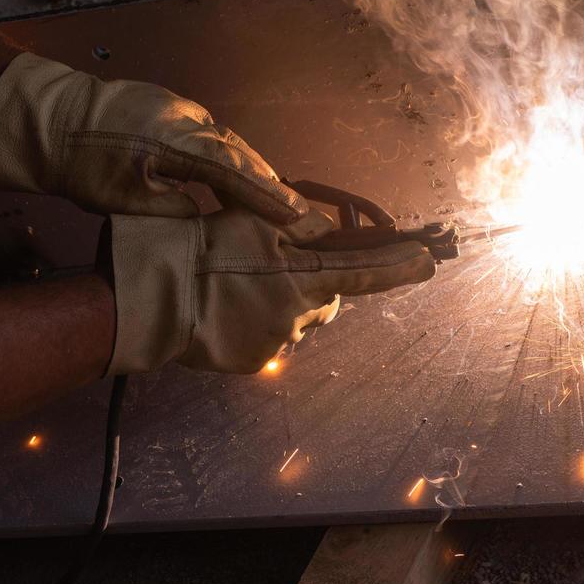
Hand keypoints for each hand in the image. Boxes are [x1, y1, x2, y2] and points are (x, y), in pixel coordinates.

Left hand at [0, 54, 318, 228]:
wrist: (44, 116)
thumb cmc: (78, 162)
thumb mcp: (119, 198)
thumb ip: (169, 210)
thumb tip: (206, 222)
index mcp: (175, 140)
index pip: (233, 172)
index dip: (268, 198)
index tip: (299, 219)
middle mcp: (185, 118)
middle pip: (239, 154)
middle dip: (272, 184)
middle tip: (305, 216)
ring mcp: (178, 108)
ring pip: (226, 143)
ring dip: (253, 171)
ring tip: (282, 201)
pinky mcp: (168, 106)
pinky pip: (210, 134)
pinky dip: (230, 157)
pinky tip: (240, 175)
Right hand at [106, 208, 435, 373]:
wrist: (155, 295)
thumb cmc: (201, 248)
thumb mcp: (252, 221)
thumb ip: (297, 226)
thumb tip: (325, 233)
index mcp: (302, 274)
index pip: (363, 269)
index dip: (397, 265)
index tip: (428, 260)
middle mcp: (298, 313)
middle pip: (324, 299)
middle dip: (310, 284)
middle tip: (270, 267)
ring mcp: (276, 342)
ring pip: (293, 320)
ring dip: (276, 304)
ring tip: (232, 287)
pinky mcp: (254, 362)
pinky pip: (267, 340)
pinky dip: (253, 325)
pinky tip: (223, 310)